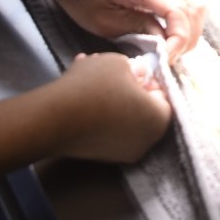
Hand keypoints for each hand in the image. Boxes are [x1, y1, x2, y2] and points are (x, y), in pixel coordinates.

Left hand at [46, 0, 203, 62]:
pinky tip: (170, 32)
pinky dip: (185, 18)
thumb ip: (138, 31)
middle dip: (188, 37)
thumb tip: (166, 45)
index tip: (166, 60)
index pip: (177, 11)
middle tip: (170, 57)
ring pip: (195, 2)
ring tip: (172, 47)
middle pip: (194, 6)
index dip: (179, 40)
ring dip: (190, 28)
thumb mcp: (103, 22)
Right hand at [47, 52, 171, 162]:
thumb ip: (135, 68)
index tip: (135, 70)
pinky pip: (108, 130)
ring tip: (92, 79)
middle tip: (113, 74)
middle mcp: (146, 141)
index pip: (163, 94)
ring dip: (112, 99)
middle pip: (143, 109)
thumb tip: (139, 74)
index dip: (149, 78)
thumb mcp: (119, 62)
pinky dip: (100, 113)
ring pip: (123, 118)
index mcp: (159, 118)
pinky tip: (83, 95)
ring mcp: (123, 153)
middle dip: (129, 89)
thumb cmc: (95, 86)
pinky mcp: (102, 156)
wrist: (56, 116)